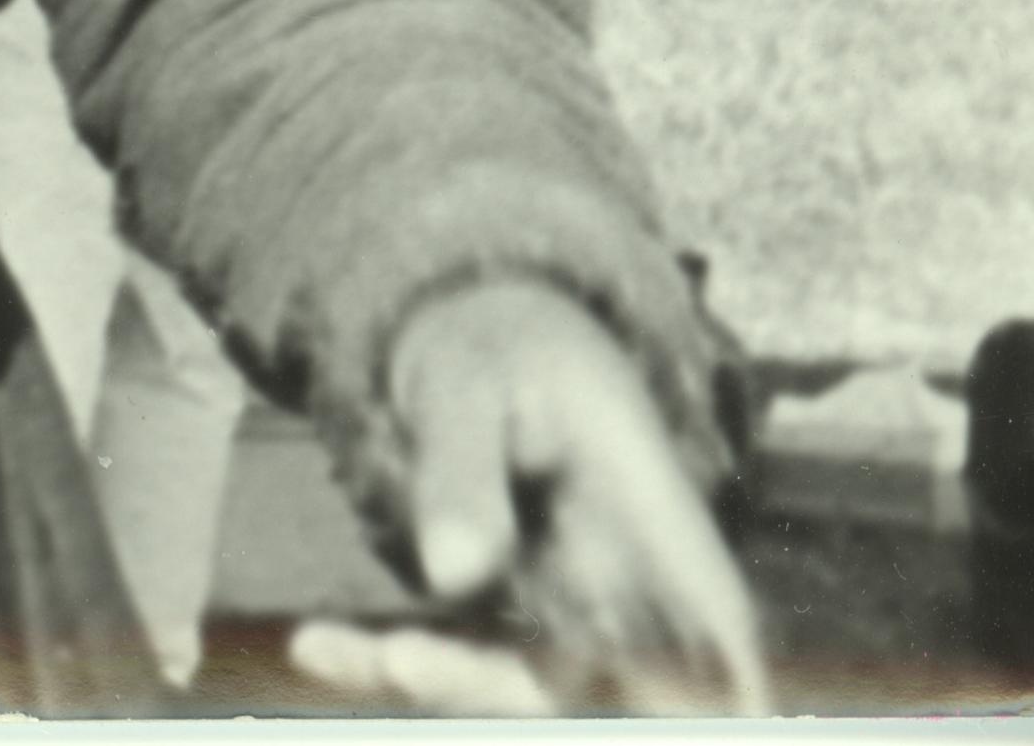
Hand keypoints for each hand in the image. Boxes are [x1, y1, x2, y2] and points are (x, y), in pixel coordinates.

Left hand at [324, 277, 761, 714]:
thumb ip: (462, 470)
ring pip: (526, 687)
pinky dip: (381, 663)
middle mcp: (630, 587)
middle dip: (506, 690)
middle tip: (404, 662)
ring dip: (440, 682)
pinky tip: (316, 646)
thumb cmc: (494, 345)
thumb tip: (451, 574)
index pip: (718, 638)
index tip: (629, 696)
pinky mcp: (506, 624)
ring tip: (336, 648)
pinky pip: (455, 663)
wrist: (469, 334)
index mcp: (658, 523)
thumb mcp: (469, 380)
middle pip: (605, 684)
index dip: (704, 699)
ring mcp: (572, 616)